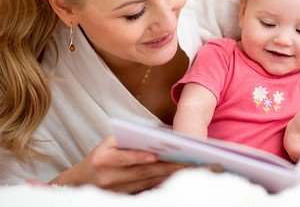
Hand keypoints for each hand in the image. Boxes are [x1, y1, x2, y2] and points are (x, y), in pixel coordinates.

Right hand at [50, 137, 185, 192]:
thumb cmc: (100, 156)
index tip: (157, 154)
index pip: (124, 158)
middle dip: (163, 166)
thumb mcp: (109, 143)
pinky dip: (158, 183)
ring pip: (145, 183)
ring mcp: (114, 191)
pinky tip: (172, 177)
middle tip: (182, 161)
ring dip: (164, 176)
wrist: (81, 180)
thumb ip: (128, 140)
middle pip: (140, 172)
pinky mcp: (121, 198)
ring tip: (182, 168)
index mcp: (103, 159)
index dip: (140, 156)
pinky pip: (144, 190)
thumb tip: (156, 136)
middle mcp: (108, 177)